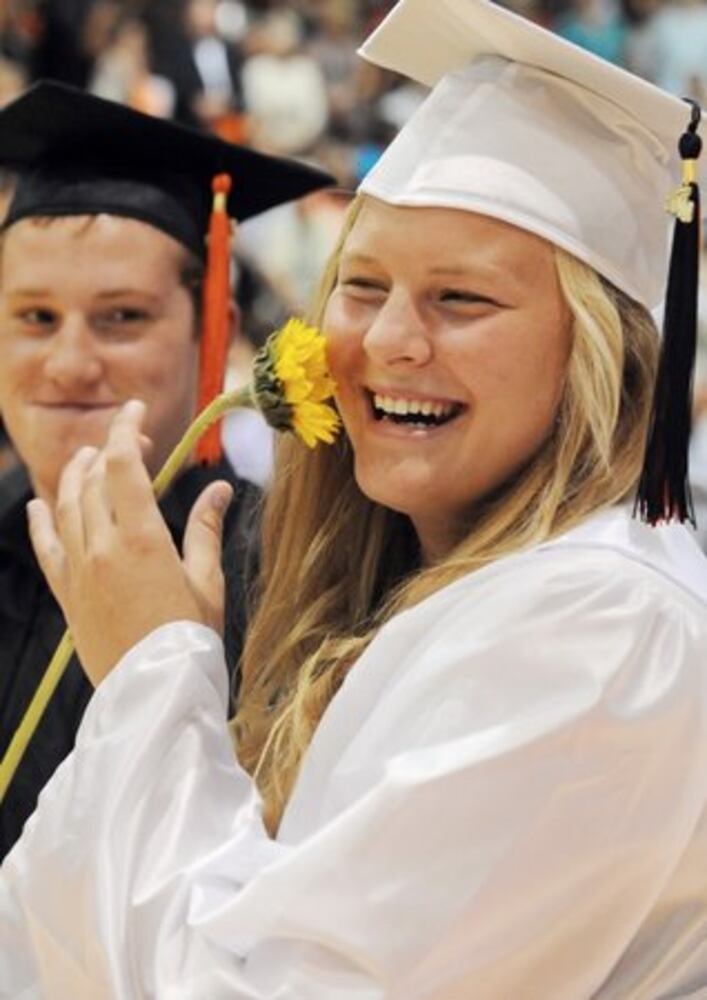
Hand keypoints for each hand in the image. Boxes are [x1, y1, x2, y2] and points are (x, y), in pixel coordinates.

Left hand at [27, 400, 232, 686]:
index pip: (123, 464)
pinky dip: (41, 521)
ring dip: (77, 475)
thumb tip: (218, 488)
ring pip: (67, 506)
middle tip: (132, 442)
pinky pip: (46, 548)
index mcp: (142, 538)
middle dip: (109, 449)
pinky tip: (39, 504)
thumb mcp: (207, 582)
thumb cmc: (192, 639)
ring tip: (89, 459)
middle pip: (92, 479)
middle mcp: (102, 547)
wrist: (156, 693)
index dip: (127, 428)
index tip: (137, 408)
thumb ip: (206, 529)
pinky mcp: (68, 595)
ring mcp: (79, 571)